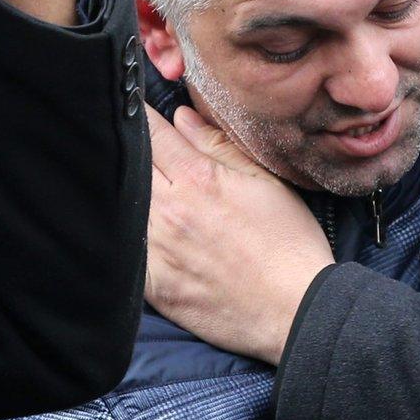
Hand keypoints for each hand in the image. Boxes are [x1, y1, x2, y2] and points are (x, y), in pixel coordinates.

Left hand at [145, 105, 333, 364]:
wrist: (294, 311)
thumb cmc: (289, 243)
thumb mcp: (264, 182)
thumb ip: (218, 146)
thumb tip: (181, 117)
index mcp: (198, 179)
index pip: (152, 134)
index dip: (141, 116)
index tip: (136, 107)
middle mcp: (170, 212)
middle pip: (131, 167)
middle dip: (132, 152)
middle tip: (133, 144)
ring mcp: (158, 251)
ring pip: (125, 207)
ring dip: (129, 193)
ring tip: (140, 188)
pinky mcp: (154, 286)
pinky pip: (127, 251)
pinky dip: (129, 237)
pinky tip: (144, 233)